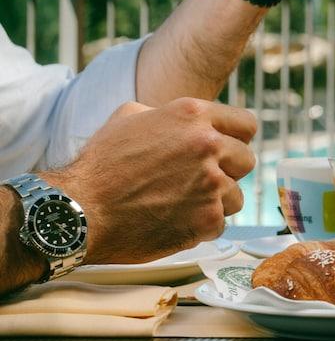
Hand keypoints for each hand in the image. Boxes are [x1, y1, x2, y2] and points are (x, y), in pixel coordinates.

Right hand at [46, 98, 256, 264]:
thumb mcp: (129, 117)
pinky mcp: (208, 219)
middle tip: (201, 180)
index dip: (238, 138)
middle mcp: (208, 145)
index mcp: (193, 115)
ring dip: (215, 202)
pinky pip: (220, 223)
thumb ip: (168, 114)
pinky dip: (200, 226)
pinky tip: (174, 221)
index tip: (229, 149)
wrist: (80, 210)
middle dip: (228, 170)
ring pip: (236, 195)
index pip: (247, 124)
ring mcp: (212, 183)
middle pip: (247, 160)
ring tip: (182, 203)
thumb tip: (189, 120)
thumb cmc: (100, 164)